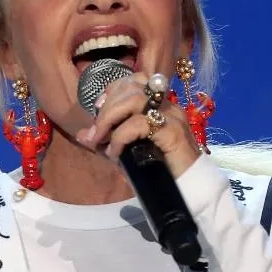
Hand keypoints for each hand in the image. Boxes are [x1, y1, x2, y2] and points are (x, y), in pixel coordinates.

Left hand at [75, 72, 200, 178]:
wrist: (189, 190)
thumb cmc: (160, 171)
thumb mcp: (127, 153)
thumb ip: (106, 141)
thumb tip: (82, 134)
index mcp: (159, 105)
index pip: (134, 81)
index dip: (112, 91)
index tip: (98, 110)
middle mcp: (167, 105)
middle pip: (131, 87)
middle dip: (106, 108)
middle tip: (95, 133)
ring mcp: (172, 116)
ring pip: (135, 99)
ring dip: (110, 118)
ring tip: (101, 140)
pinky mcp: (173, 132)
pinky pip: (139, 124)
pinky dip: (120, 137)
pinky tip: (115, 153)